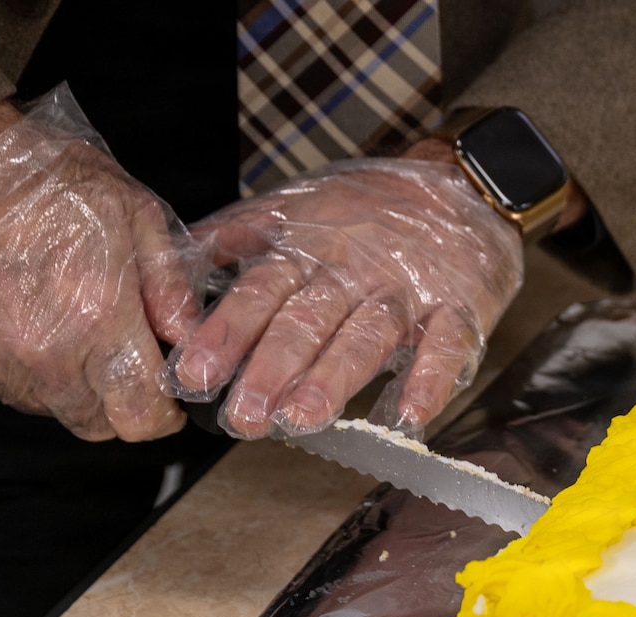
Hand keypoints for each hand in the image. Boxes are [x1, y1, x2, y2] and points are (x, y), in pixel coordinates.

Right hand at [0, 93, 199, 440]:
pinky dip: (22, 368)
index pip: (141, 417)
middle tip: (124, 364)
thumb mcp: (134, 213)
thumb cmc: (44, 176)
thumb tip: (187, 336)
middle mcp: (42, 352)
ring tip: (70, 329)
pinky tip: (27, 320)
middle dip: (120, 405)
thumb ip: (169, 286)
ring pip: (48, 408)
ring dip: (70, 386)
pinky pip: (2, 385)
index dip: (163, 415)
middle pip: (96, 424)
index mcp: (97, 320)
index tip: (167, 397)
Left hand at [171, 157, 523, 438]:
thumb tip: (171, 261)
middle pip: (308, 320)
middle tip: (245, 415)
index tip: (195, 375)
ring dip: (336, 377)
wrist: (463, 180)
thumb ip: (237, 235)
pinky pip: (447, 344)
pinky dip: (430, 379)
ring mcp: (408, 289)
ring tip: (304, 417)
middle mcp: (354, 270)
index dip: (227, 334)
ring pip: (368, 334)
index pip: (260, 292)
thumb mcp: (297, 205)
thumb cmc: (374, 205)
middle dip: (272, 368)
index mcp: (309, 248)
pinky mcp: (461, 306)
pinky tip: (409, 414)